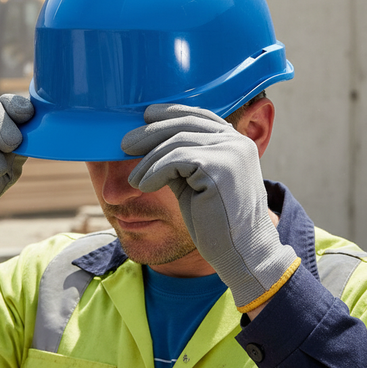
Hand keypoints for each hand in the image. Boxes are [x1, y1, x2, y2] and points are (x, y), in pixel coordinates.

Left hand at [121, 104, 299, 311]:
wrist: (241, 254)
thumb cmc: (216, 222)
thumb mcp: (195, 182)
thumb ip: (180, 159)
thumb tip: (146, 141)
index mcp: (235, 142)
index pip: (198, 115)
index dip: (170, 113)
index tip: (146, 116)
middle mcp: (236, 142)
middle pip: (184, 125)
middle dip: (150, 132)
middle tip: (124, 144)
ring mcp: (230, 153)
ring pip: (176, 142)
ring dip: (148, 160)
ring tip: (134, 178)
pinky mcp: (219, 168)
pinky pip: (175, 161)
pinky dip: (154, 172)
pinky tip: (143, 185)